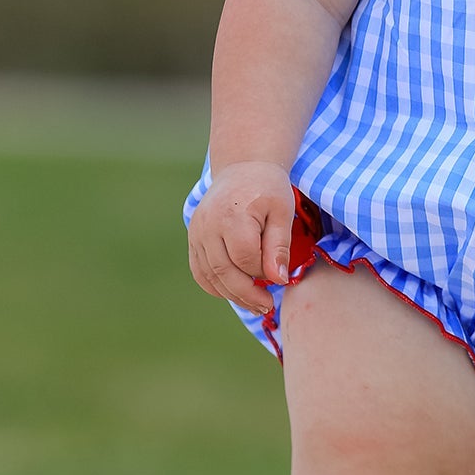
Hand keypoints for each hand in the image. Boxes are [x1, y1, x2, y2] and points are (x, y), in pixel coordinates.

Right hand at [187, 161, 294, 313]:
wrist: (242, 168)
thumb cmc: (267, 189)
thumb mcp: (282, 212)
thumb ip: (278, 246)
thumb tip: (278, 280)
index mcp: (232, 215)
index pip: (245, 258)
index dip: (262, 273)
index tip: (277, 275)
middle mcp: (208, 225)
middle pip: (224, 271)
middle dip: (246, 294)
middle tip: (267, 306)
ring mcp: (196, 232)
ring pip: (209, 275)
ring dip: (231, 295)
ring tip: (255, 304)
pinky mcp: (193, 238)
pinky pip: (200, 271)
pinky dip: (215, 286)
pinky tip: (234, 292)